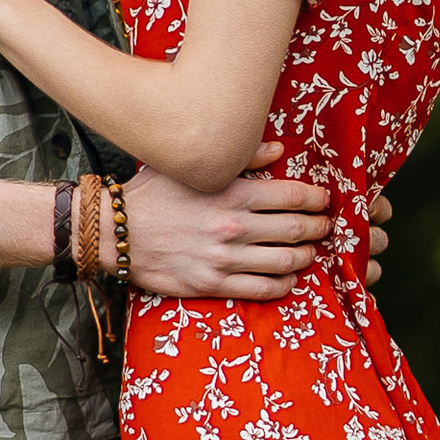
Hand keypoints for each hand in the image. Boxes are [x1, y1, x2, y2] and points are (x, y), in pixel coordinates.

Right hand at [121, 154, 393, 300]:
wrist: (114, 232)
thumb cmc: (153, 194)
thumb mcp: (191, 167)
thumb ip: (239, 157)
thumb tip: (278, 150)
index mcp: (231, 193)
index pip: (292, 195)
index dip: (316, 199)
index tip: (324, 199)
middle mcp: (232, 226)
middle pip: (296, 229)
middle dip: (318, 227)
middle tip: (326, 226)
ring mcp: (223, 258)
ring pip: (285, 261)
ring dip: (306, 256)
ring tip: (311, 251)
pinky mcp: (212, 284)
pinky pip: (262, 289)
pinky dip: (284, 285)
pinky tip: (289, 278)